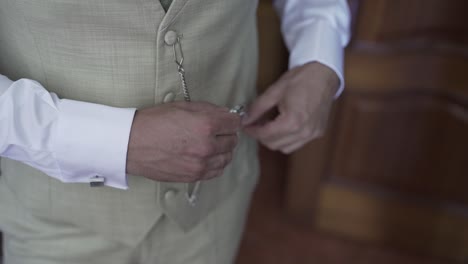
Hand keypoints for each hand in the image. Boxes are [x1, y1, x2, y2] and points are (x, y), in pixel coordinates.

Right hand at [126, 101, 240, 181]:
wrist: (131, 144)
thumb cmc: (153, 122)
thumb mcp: (182, 107)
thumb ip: (208, 110)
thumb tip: (226, 114)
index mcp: (205, 125)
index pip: (235, 123)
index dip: (231, 119)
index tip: (227, 120)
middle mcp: (206, 146)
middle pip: (233, 141)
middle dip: (227, 134)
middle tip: (216, 130)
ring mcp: (200, 164)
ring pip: (227, 158)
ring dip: (223, 150)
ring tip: (211, 144)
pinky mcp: (194, 176)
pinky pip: (216, 171)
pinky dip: (216, 163)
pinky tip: (206, 156)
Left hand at [242, 62, 339, 153]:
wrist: (324, 74)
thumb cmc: (301, 79)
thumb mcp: (274, 91)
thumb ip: (257, 108)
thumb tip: (244, 119)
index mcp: (292, 121)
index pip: (265, 135)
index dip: (252, 131)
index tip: (244, 125)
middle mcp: (304, 132)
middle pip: (274, 145)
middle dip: (261, 136)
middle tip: (254, 124)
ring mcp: (313, 134)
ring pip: (285, 148)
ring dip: (274, 140)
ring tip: (268, 125)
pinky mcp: (318, 133)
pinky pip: (297, 144)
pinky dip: (287, 139)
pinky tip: (283, 126)